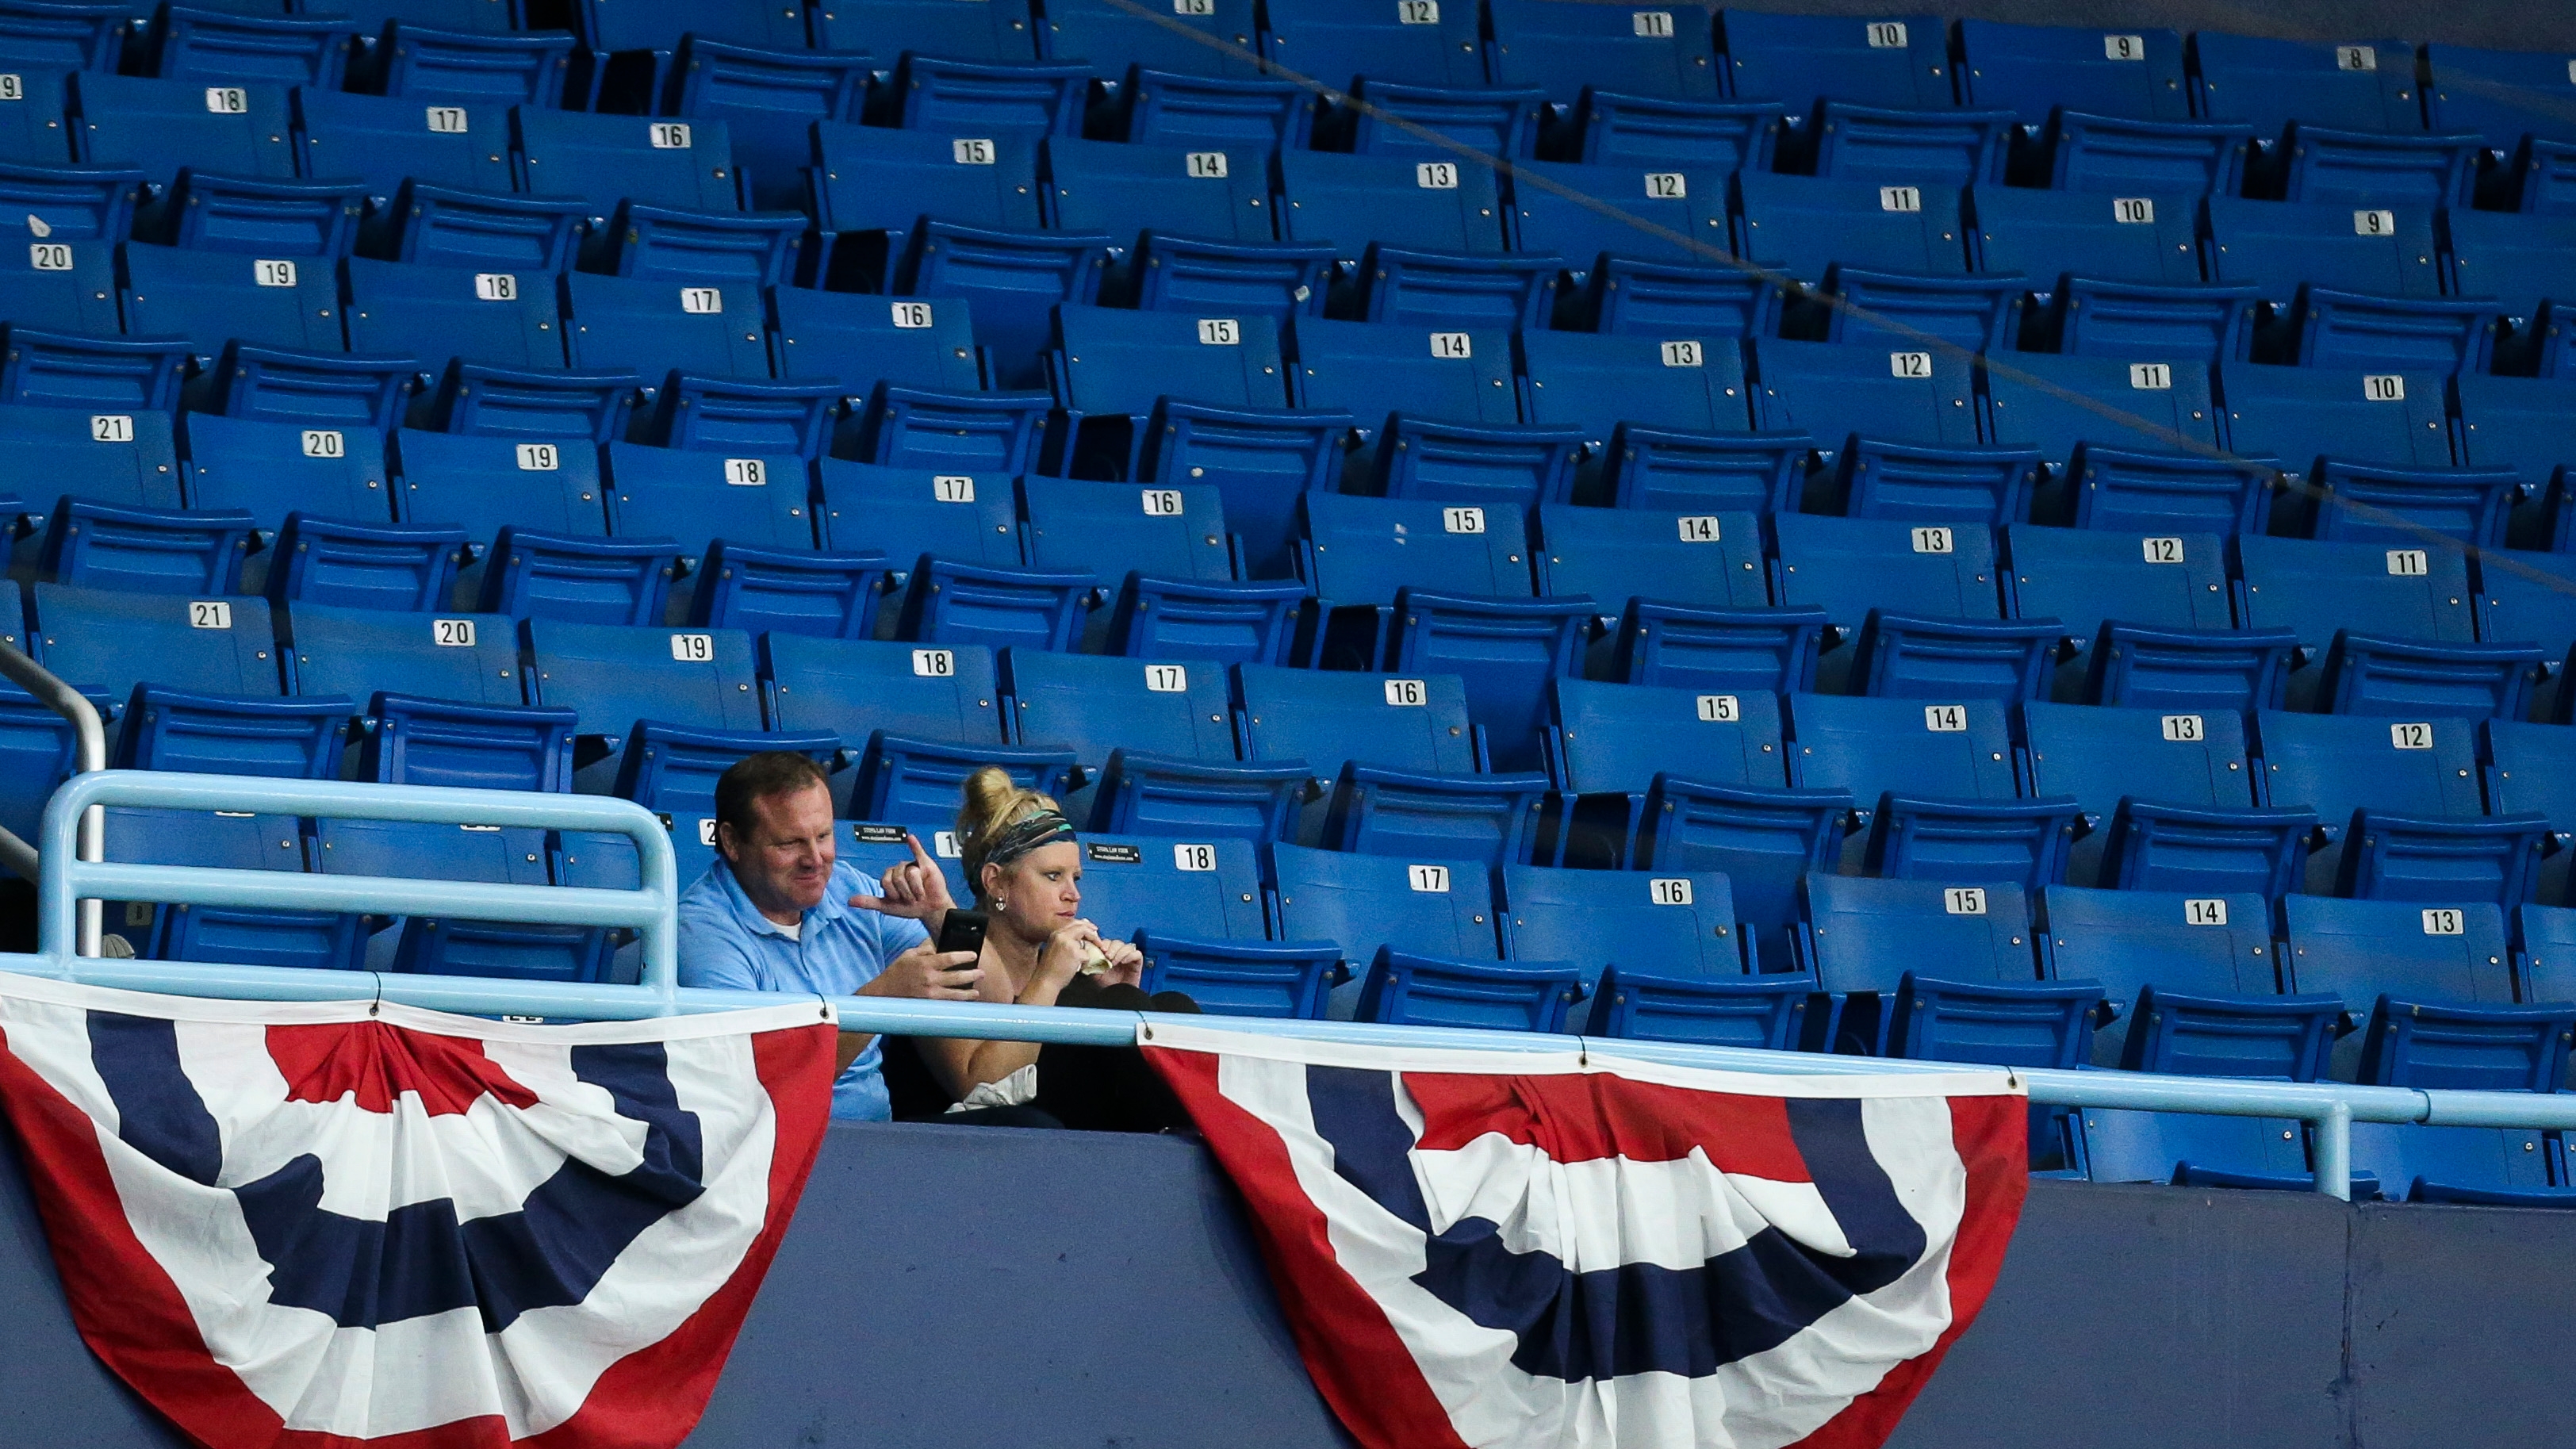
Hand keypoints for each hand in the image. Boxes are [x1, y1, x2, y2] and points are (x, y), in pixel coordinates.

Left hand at [847, 833, 956, 923]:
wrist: (929, 909)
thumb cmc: (910, 907)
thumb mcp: (887, 906)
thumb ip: (869, 902)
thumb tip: (849, 901)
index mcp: (889, 877)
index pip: (886, 881)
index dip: (895, 893)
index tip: (901, 900)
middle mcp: (899, 869)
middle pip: (897, 877)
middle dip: (906, 892)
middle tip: (913, 898)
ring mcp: (912, 865)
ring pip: (910, 873)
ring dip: (916, 889)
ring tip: (921, 893)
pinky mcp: (925, 863)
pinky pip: (918, 852)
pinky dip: (915, 845)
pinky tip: (910, 838)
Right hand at [864, 941, 982, 1001]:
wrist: (883, 993)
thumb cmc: (896, 972)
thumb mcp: (909, 954)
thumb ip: (925, 949)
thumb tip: (938, 945)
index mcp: (925, 963)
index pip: (949, 958)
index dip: (964, 956)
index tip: (973, 955)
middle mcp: (930, 979)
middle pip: (956, 977)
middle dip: (972, 974)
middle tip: (981, 973)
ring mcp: (930, 994)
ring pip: (954, 994)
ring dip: (968, 993)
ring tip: (976, 992)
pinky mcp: (928, 1005)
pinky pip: (946, 1004)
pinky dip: (956, 1003)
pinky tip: (963, 1002)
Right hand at [1034, 919, 1108, 990]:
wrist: (1045, 981)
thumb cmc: (1050, 969)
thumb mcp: (1055, 949)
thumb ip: (1066, 941)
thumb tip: (1080, 936)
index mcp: (1055, 934)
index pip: (1073, 923)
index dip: (1085, 925)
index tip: (1092, 929)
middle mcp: (1061, 935)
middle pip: (1082, 927)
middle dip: (1092, 932)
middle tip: (1099, 940)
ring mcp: (1068, 943)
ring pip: (1086, 940)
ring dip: (1089, 948)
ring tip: (1084, 958)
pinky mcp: (1075, 953)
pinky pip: (1087, 955)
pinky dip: (1085, 962)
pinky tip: (1077, 968)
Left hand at [1091, 936, 1143, 989]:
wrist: (1117, 998)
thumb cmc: (1107, 987)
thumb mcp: (1096, 975)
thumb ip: (1092, 964)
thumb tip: (1087, 956)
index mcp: (1108, 955)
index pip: (1108, 943)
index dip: (1105, 944)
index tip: (1101, 950)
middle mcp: (1118, 954)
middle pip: (1117, 942)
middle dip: (1112, 949)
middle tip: (1108, 957)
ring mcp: (1128, 958)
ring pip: (1127, 946)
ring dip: (1120, 952)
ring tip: (1115, 962)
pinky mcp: (1137, 963)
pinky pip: (1137, 954)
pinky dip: (1131, 955)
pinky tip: (1124, 962)